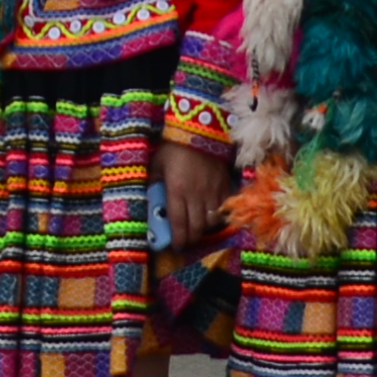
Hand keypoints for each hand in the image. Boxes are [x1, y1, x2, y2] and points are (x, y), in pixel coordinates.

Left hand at [159, 136, 227, 251]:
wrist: (199, 129)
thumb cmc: (174, 147)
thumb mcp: (157, 164)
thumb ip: (154, 183)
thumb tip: (151, 199)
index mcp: (177, 191)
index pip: (178, 223)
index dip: (178, 239)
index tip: (176, 246)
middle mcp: (196, 195)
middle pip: (196, 227)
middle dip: (191, 239)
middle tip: (187, 241)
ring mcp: (213, 190)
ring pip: (212, 221)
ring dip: (205, 229)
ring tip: (199, 229)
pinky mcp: (225, 184)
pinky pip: (225, 207)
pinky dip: (220, 215)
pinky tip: (214, 216)